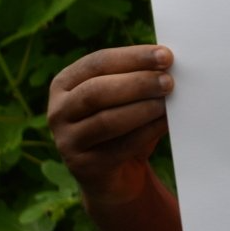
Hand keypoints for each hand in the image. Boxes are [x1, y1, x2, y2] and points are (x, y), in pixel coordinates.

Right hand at [47, 46, 173, 204]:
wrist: (117, 174)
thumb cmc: (126, 125)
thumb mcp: (128, 98)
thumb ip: (141, 80)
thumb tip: (170, 65)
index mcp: (66, 83)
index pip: (98, 62)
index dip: (133, 57)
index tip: (165, 56)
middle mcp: (59, 110)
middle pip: (96, 91)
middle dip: (137, 83)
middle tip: (168, 82)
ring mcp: (66, 140)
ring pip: (105, 121)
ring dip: (141, 109)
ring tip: (167, 103)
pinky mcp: (83, 166)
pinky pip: (118, 147)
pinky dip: (146, 133)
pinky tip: (165, 124)